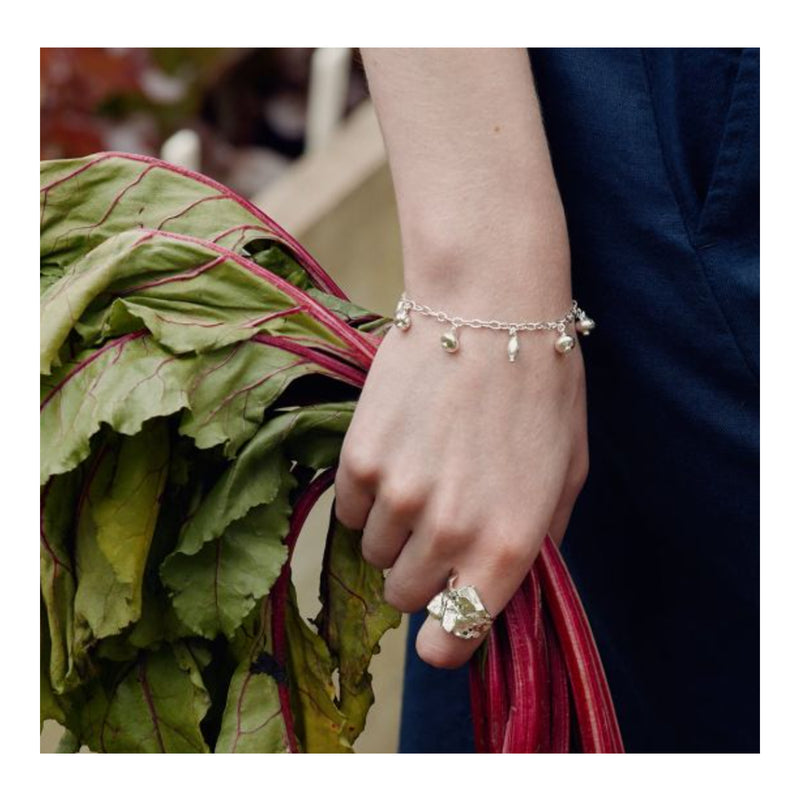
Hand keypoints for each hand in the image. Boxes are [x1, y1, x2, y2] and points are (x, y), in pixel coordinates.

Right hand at [333, 306, 587, 668]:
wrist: (488, 306)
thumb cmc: (541, 386)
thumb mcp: (567, 471)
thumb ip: (540, 540)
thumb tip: (507, 581)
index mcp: (507, 545)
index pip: (453, 639)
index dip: (444, 643)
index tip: (439, 629)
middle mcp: (448, 532)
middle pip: (403, 596)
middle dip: (419, 572)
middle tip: (436, 526)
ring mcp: (397, 497)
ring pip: (371, 552)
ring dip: (392, 529)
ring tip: (420, 475)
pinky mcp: (358, 460)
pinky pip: (346, 510)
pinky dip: (366, 495)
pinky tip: (395, 452)